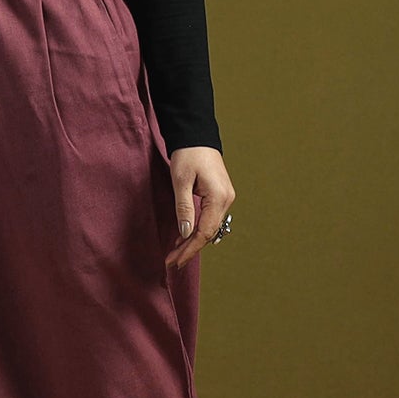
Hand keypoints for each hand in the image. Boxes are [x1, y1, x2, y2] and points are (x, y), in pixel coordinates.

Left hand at [164, 145, 233, 269]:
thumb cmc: (188, 154)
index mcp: (218, 197)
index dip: (189, 249)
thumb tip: (185, 234)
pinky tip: (185, 236)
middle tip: (172, 262)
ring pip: (210, 227)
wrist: (197, 135)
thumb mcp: (180, 181)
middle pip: (208, 233)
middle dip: (190, 249)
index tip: (174, 261)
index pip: (204, 232)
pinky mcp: (221, 195)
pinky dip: (198, 229)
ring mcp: (226, 198)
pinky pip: (210, 218)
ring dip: (194, 241)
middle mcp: (227, 200)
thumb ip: (184, 208)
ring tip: (176, 253)